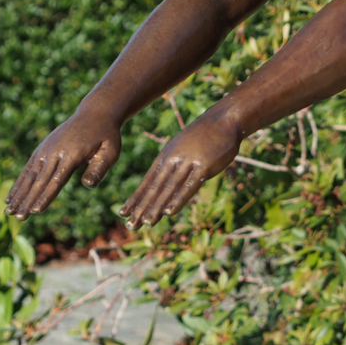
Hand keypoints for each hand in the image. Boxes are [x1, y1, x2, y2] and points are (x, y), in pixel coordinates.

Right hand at [5, 112, 121, 217]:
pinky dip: (19, 183)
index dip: (46, 196)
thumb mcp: (110, 151)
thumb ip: (99, 168)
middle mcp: (54, 152)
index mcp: (72, 154)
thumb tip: (88, 185)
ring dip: (19, 194)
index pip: (56, 180)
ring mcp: (46, 150)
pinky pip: (28, 169)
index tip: (36, 211)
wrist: (95, 113)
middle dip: (28, 200)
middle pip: (40, 181)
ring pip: (30, 176)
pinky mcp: (42, 150)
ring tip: (9, 212)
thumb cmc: (106, 136)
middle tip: (19, 218)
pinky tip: (11, 197)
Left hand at [120, 111, 240, 227]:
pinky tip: (169, 212)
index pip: (147, 182)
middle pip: (154, 188)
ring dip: (157, 207)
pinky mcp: (204, 166)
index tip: (123, 213)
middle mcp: (173, 161)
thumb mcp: (183, 147)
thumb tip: (166, 179)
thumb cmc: (203, 136)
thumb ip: (174, 164)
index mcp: (166, 157)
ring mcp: (188, 163)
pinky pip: (189, 186)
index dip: (135, 198)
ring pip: (169, 189)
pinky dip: (178, 199)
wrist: (223, 120)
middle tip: (130, 224)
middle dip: (142, 207)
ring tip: (147, 223)